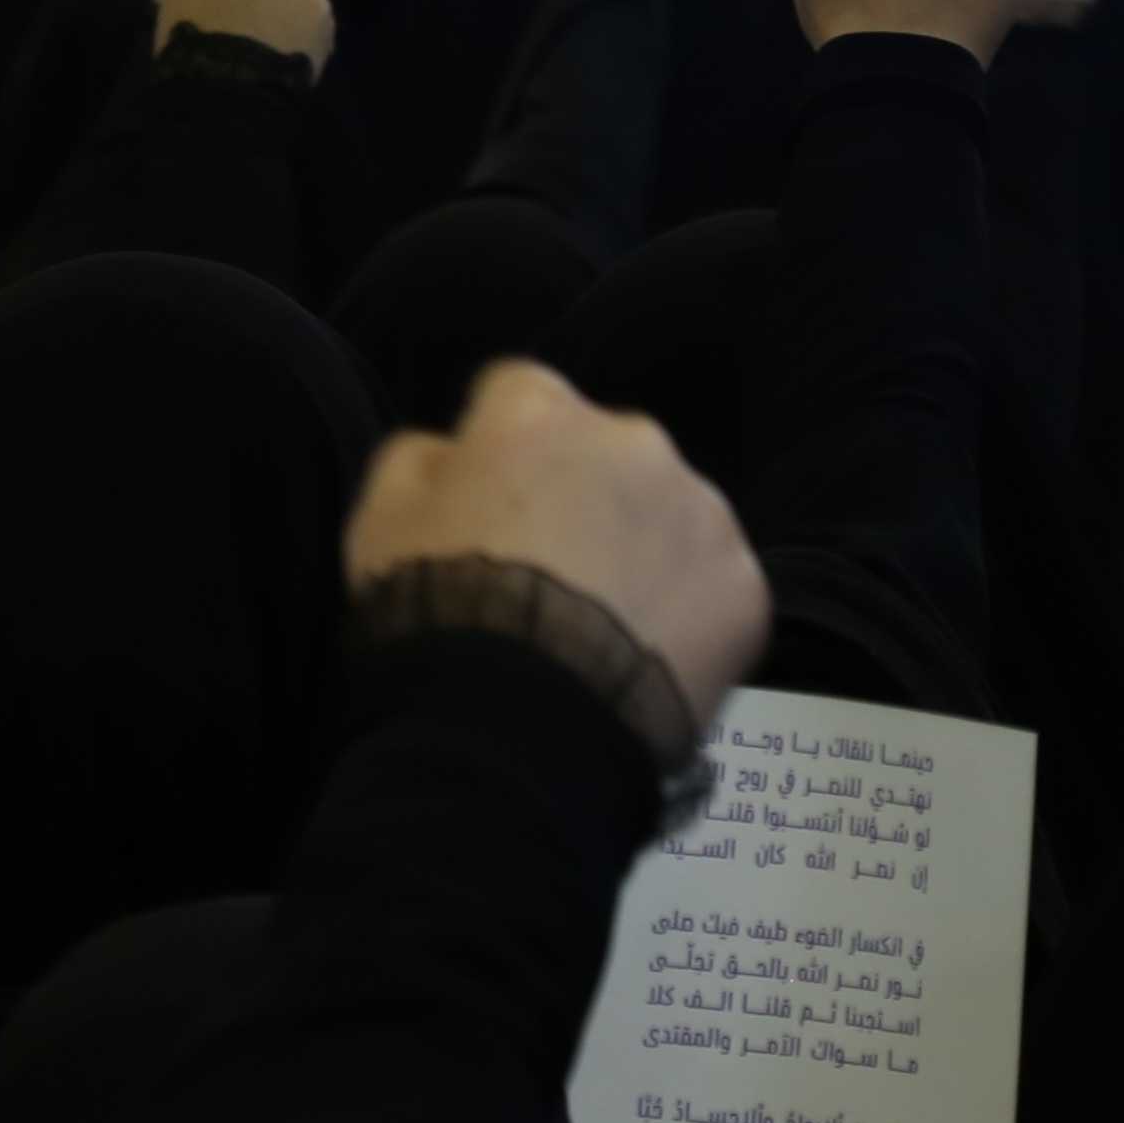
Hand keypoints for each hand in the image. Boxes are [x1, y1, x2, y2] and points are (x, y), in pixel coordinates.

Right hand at [345, 359, 766, 754]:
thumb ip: (417, 460)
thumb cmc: (438, 613)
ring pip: (671, 514)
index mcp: (538, 412)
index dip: (500, 452)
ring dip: (644, 550)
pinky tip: (643, 662)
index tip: (490, 506)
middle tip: (551, 577)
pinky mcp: (744, 585)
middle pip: (608, 451)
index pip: (519, 396)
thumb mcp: (379, 523)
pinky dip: (688, 614)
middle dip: (584, 496)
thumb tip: (449, 451)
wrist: (516, 726)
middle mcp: (632, 439)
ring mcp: (701, 511)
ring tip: (602, 629)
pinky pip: (714, 586)